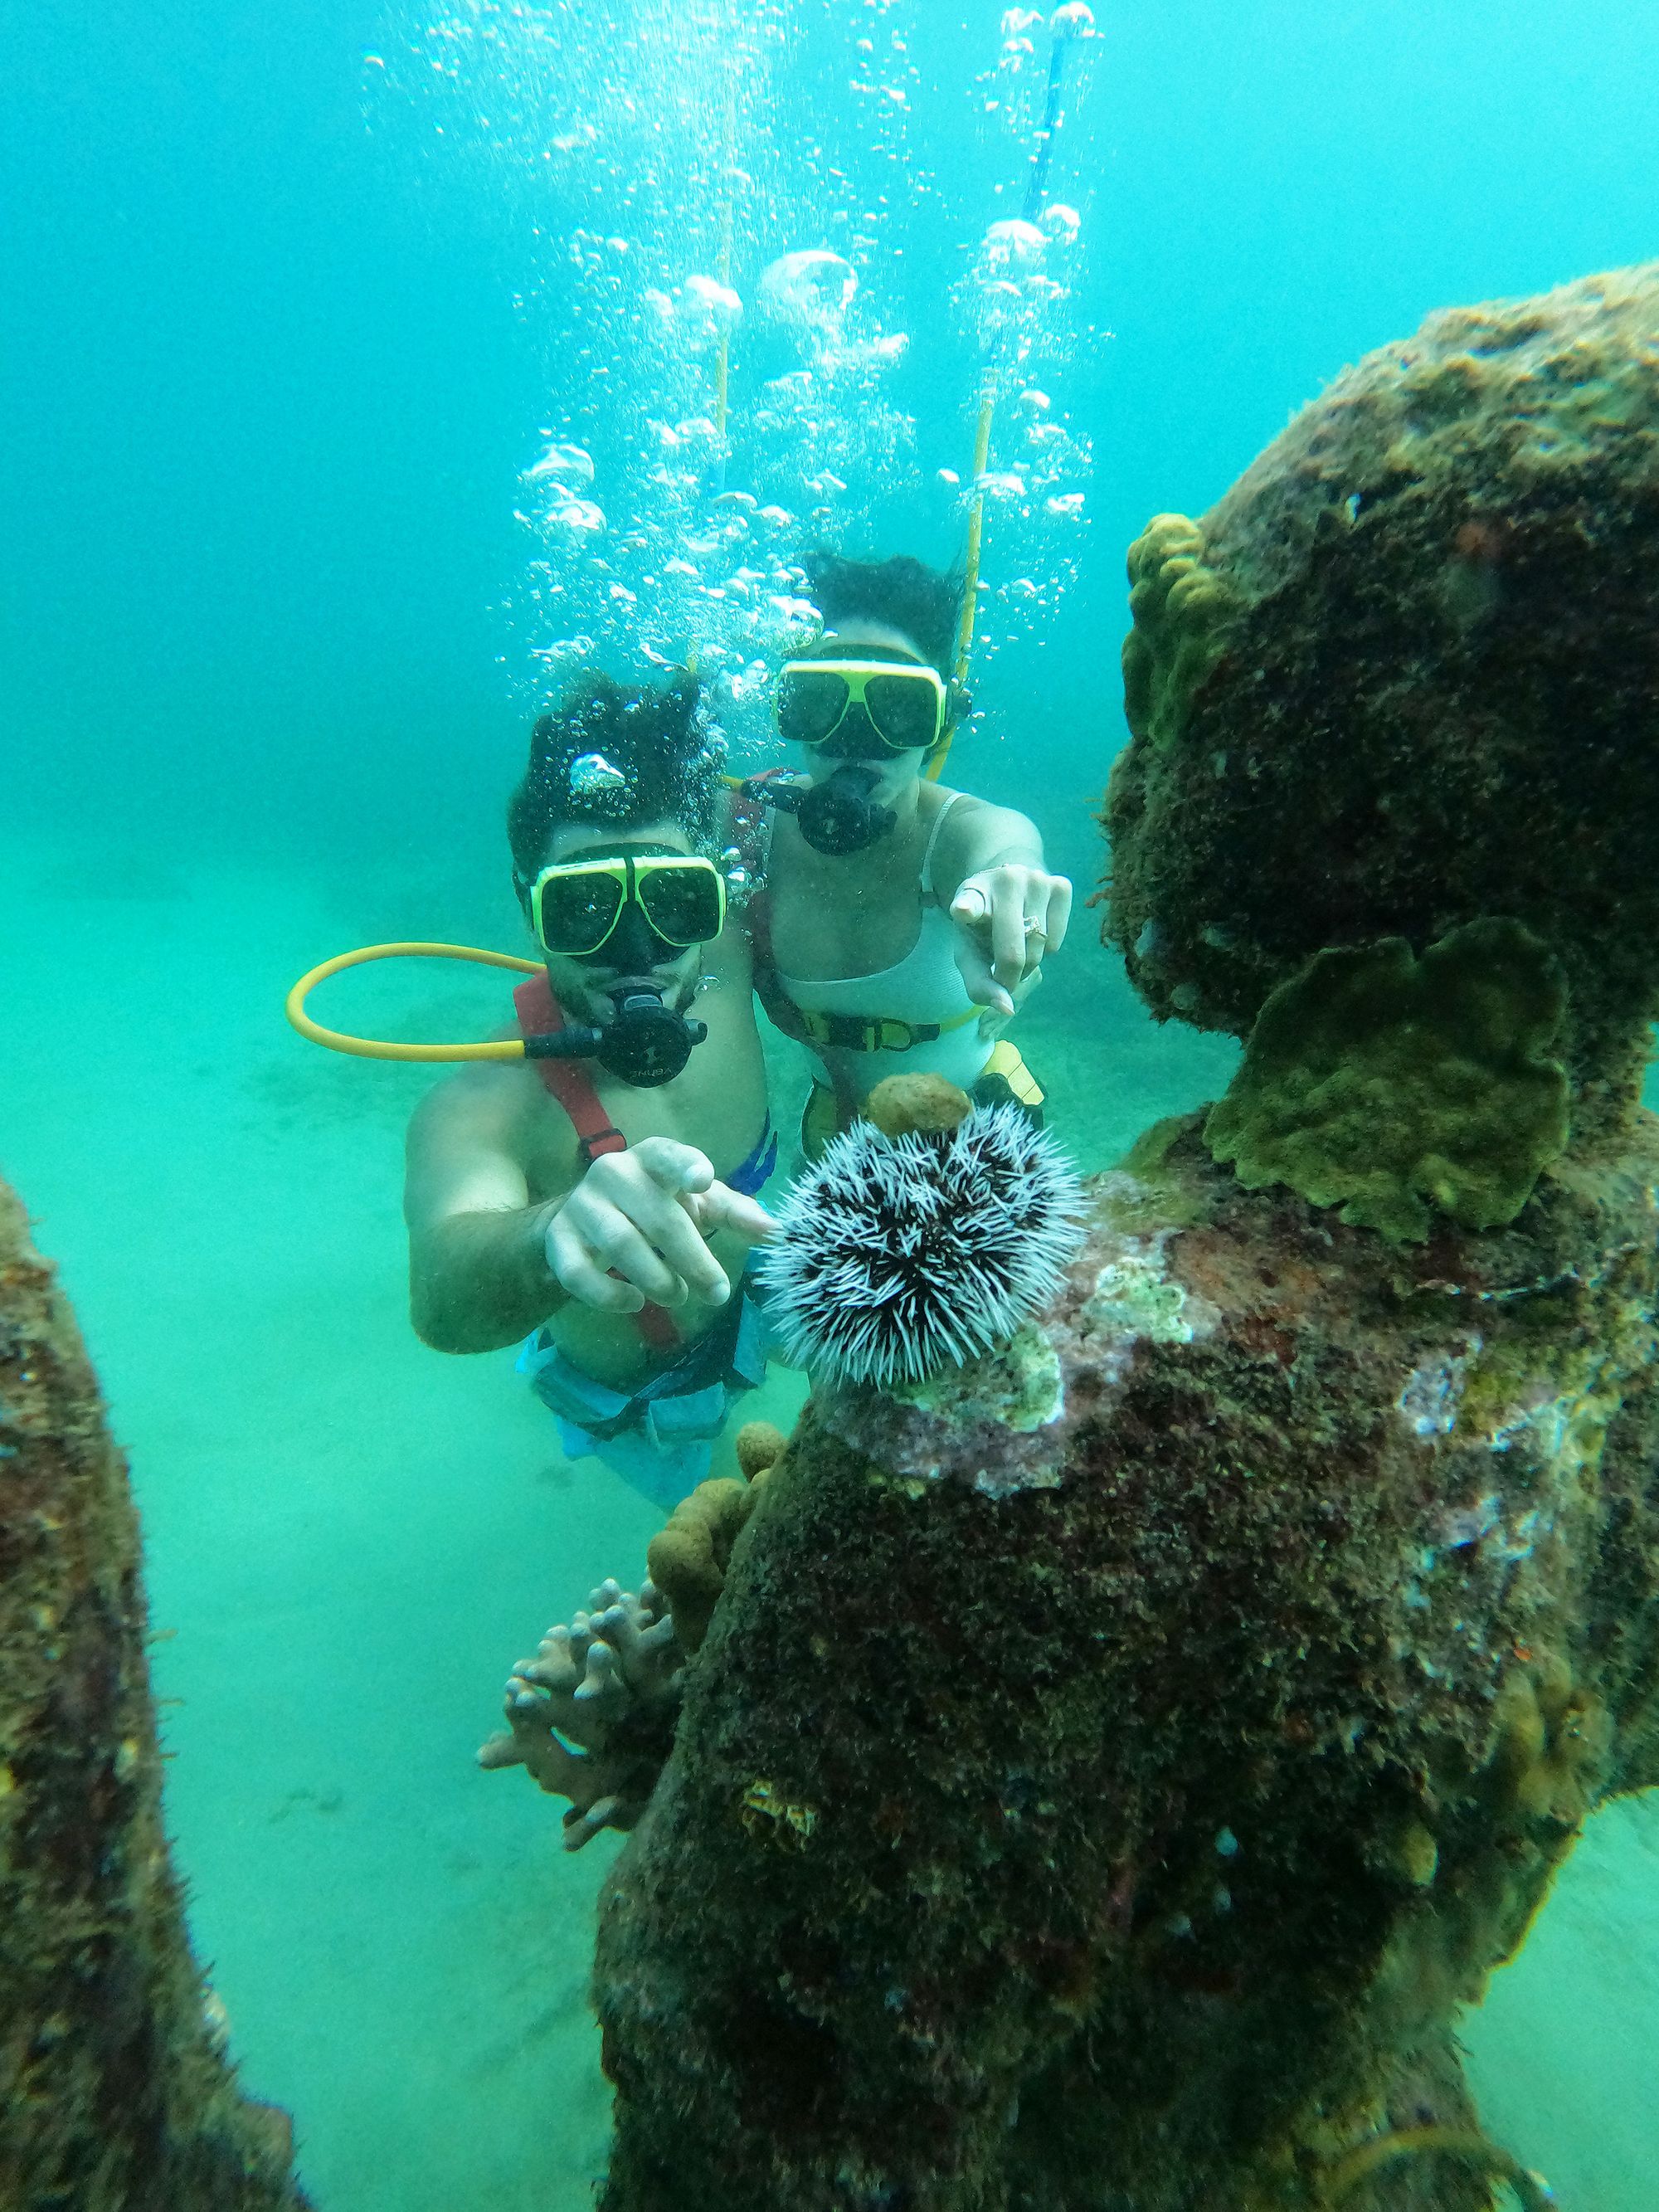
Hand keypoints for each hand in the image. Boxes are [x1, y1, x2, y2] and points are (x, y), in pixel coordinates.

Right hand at [546, 1138, 772, 1315]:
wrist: (582, 1220)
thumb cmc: (654, 1206)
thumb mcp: (696, 1204)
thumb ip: (734, 1213)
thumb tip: (775, 1231)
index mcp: (652, 1158)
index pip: (668, 1155)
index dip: (685, 1165)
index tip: (702, 1180)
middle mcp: (613, 1173)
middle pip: (658, 1218)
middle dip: (693, 1260)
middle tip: (716, 1293)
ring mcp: (582, 1205)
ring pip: (621, 1245)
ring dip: (657, 1278)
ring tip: (677, 1295)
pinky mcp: (558, 1239)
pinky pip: (579, 1273)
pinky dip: (609, 1295)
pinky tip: (634, 1303)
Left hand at [949, 864, 1072, 1016]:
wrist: (1006, 885)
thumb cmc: (983, 926)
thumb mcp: (970, 952)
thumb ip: (980, 984)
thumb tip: (1007, 1008)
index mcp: (971, 893)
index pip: (970, 902)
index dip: (967, 908)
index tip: (963, 911)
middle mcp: (1005, 880)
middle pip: (1014, 953)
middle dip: (1009, 976)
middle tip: (1002, 972)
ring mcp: (1037, 879)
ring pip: (1039, 950)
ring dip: (1028, 963)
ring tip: (1016, 945)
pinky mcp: (1062, 885)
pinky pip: (1056, 942)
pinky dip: (1045, 950)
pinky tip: (1033, 932)